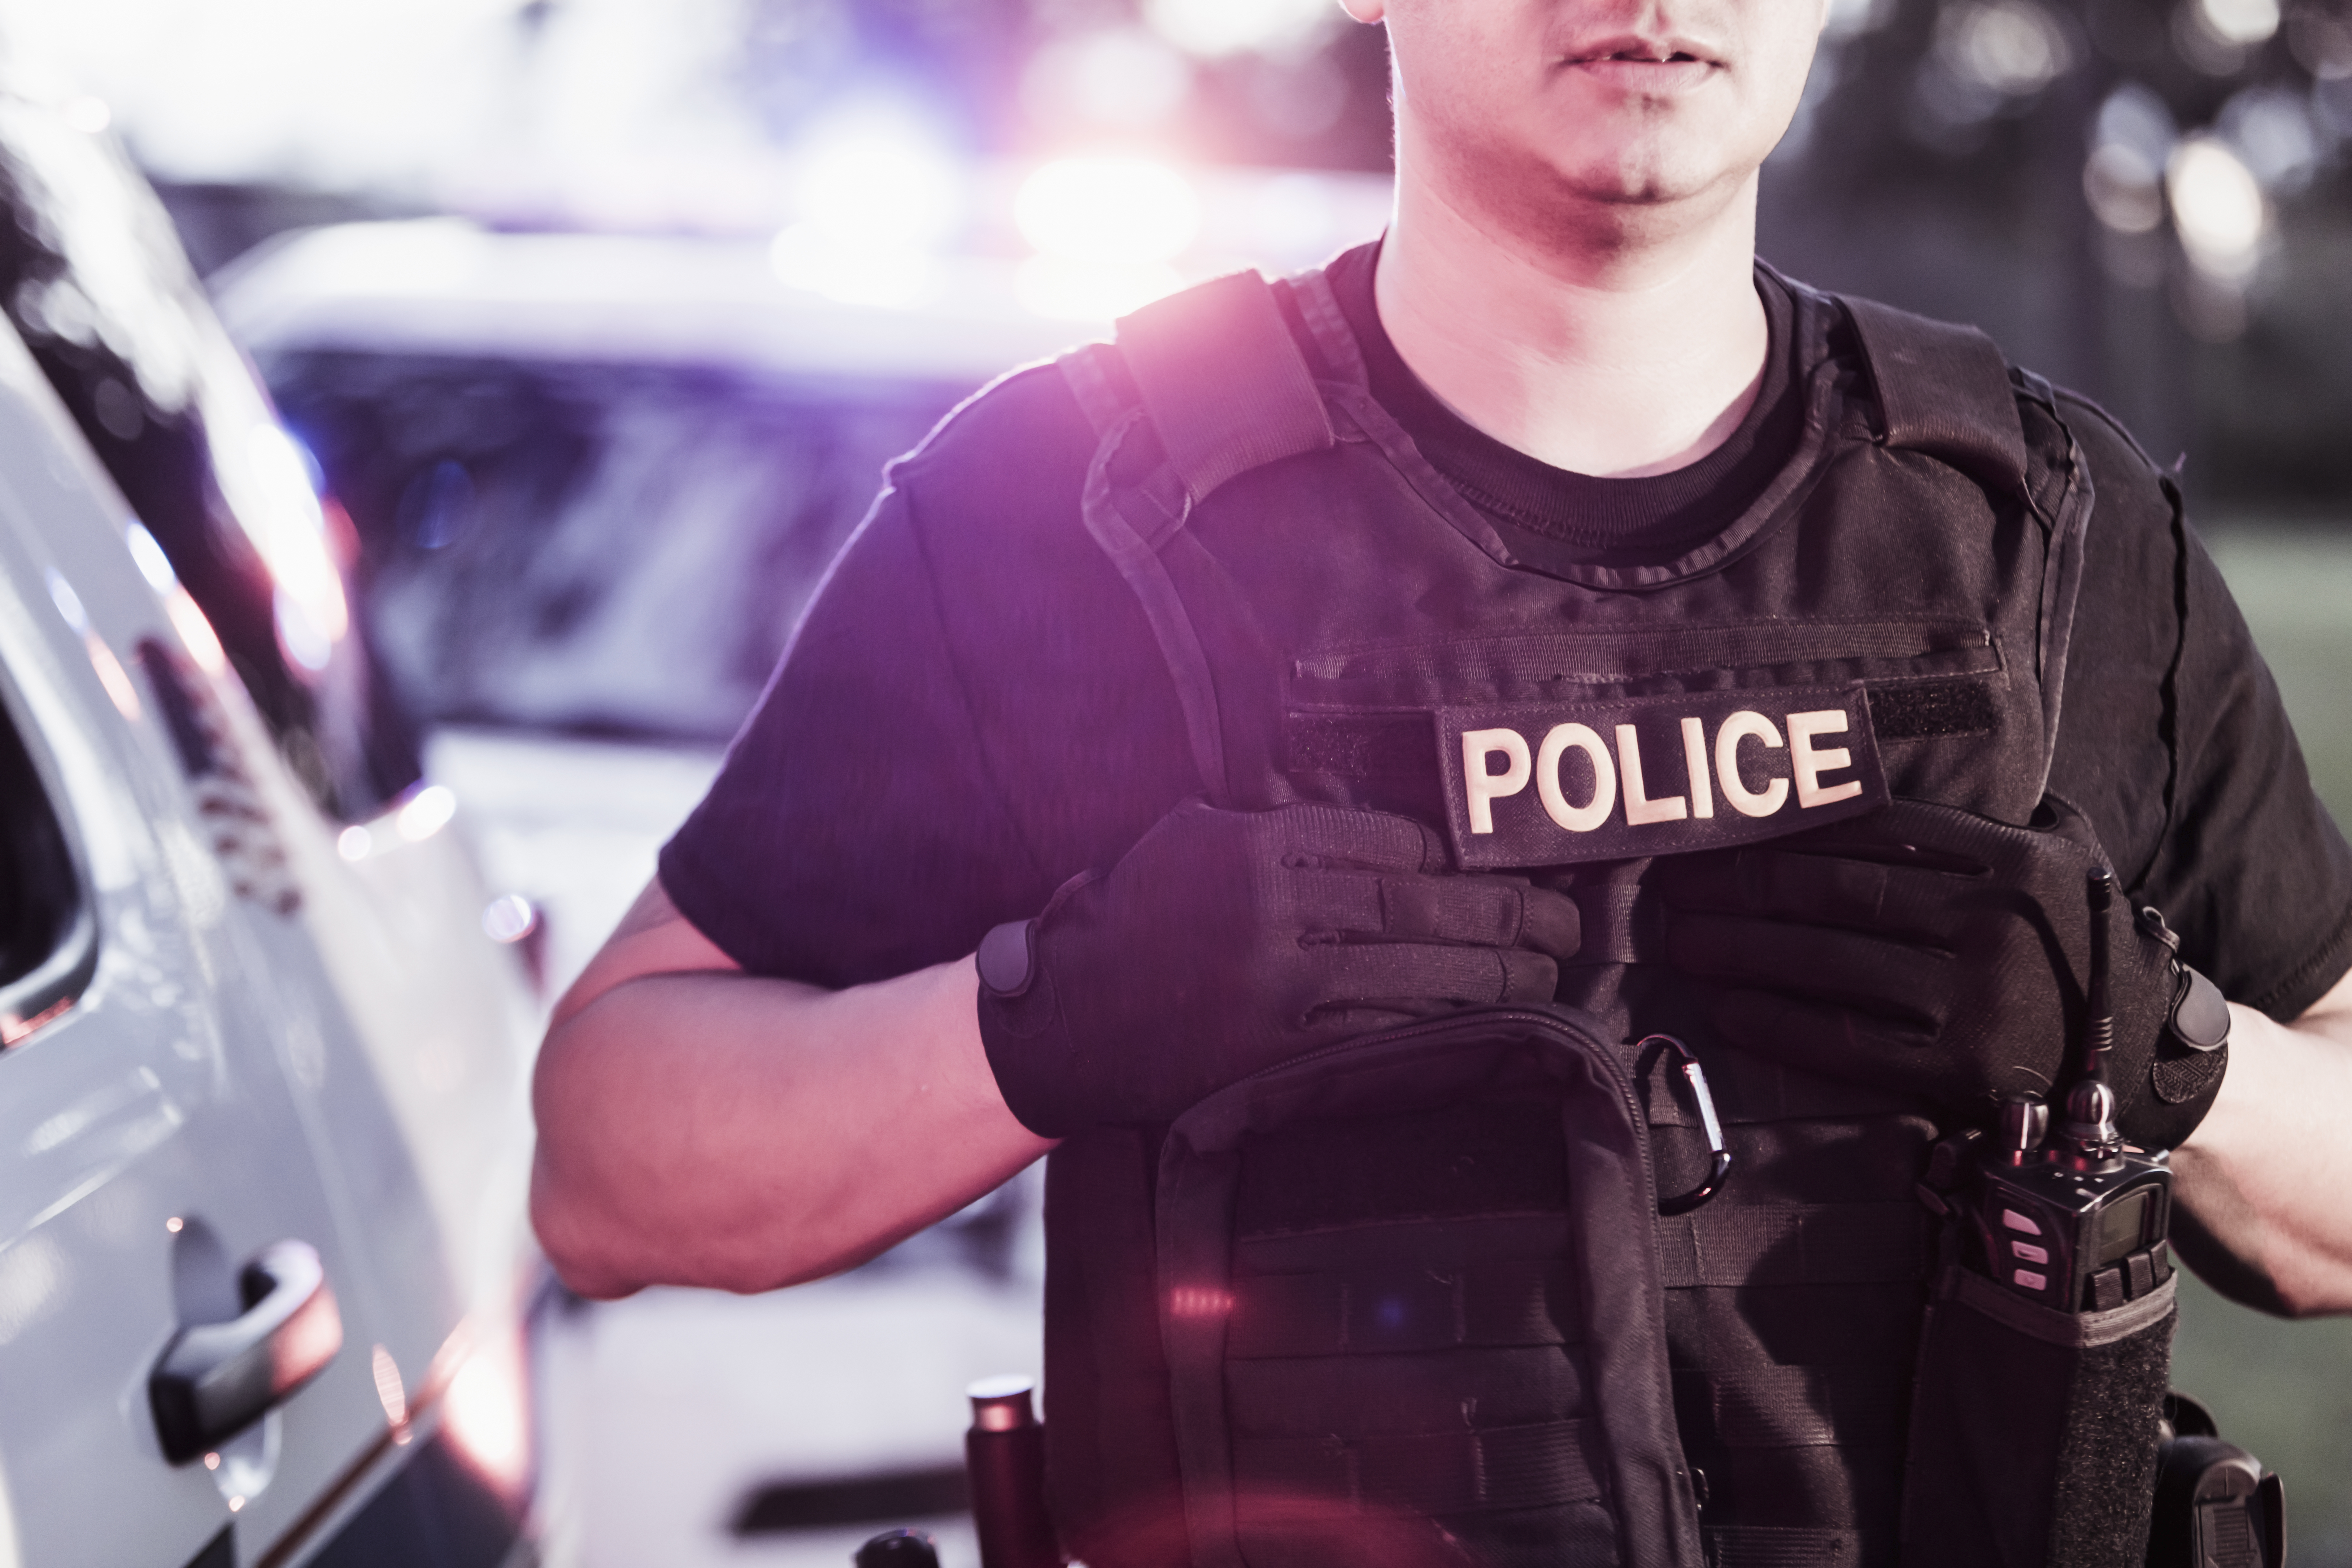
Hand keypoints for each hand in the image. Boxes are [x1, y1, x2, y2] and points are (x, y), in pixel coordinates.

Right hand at [974, 799, 1580, 1135]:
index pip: (1386, 846)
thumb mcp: (1195, 837)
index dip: (1456, 863)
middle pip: (1418, 910)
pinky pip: (1381, 1043)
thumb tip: (1389, 840)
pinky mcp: (1274, 1058)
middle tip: (1565, 922)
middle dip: (1505, 917)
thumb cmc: (1135, 915)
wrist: (1064, 1016)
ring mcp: (1275, 991)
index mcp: (1254, 849)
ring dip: (1494, 979)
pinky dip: (1444, 1036)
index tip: (1498, 871)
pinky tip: (1490, 1030)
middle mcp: (1270, 914)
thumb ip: (1278, 828)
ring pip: (1413, 979)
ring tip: (1547, 975)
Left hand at [1660, 796, 2228, 1148]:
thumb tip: (1880, 778)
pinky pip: (1844, 1040)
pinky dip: (1777, 1023)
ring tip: (1678, 939)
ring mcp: (1972, 999)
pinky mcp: (1956, 1069)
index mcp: (2006, 859)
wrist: (2141, 1051)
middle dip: (1740, 888)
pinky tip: (1725, 1007)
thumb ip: (1984, 814)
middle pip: (1835, 895)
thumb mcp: (2056, 856)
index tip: (1719, 828)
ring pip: (1826, 965)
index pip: (1873, 830)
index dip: (1786, 829)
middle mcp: (1989, 922)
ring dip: (1739, 951)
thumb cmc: (2070, 940)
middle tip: (1671, 884)